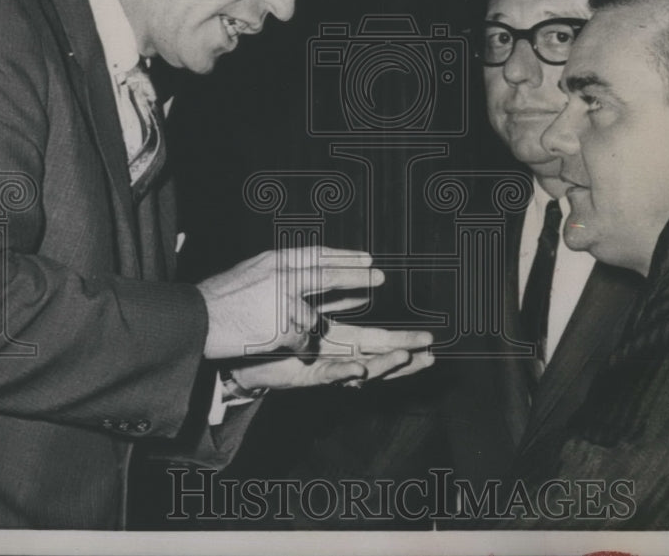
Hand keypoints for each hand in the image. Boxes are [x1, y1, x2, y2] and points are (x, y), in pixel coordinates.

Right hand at [196, 246, 381, 359]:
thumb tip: (300, 270)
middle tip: (379, 277)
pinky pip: (300, 342)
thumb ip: (277, 271)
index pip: (317, 255)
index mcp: (274, 261)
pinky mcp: (280, 329)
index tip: (366, 258)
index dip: (344, 257)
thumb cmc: (216, 300)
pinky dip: (296, 348)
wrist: (193, 320)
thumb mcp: (249, 272)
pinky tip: (285, 348)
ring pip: (312, 319)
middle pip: (327, 275)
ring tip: (295, 332)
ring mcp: (282, 304)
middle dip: (356, 277)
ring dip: (310, 328)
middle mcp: (281, 278)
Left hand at [228, 321, 434, 391]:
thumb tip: (360, 290)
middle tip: (432, 353)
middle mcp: (334, 356)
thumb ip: (335, 304)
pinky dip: (343, 373)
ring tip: (406, 357)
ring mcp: (321, 368)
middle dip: (406, 353)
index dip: (404, 342)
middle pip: (376, 355)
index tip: (429, 342)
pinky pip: (326, 375)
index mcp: (338, 341)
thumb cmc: (270, 337)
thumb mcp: (307, 315)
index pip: (378, 342)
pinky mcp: (303, 377)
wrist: (236, 354)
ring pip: (359, 366)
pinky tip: (359, 370)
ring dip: (383, 364)